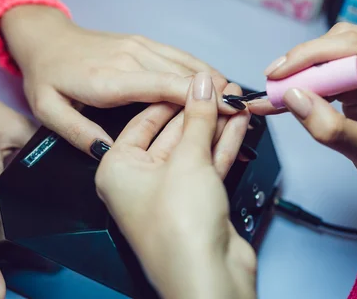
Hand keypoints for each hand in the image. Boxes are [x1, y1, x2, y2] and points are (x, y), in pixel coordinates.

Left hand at [0, 5, 239, 155]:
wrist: (46, 37)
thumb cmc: (47, 76)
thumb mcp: (49, 110)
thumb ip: (79, 134)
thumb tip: (109, 154)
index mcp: (108, 80)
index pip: (162, 87)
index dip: (197, 98)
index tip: (226, 110)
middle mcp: (130, 58)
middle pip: (183, 75)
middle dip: (216, 93)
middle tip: (244, 113)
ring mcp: (140, 46)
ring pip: (187, 63)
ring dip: (215, 81)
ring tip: (239, 100)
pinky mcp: (145, 42)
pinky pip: (180, 55)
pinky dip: (202, 69)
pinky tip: (218, 83)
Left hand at [95, 73, 255, 298]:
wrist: (206, 276)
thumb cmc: (177, 230)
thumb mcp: (186, 160)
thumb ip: (196, 118)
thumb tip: (202, 85)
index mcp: (117, 169)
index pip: (145, 119)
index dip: (174, 95)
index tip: (197, 79)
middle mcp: (139, 180)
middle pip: (172, 133)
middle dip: (200, 110)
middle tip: (222, 89)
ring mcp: (169, 192)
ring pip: (194, 148)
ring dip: (216, 125)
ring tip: (236, 101)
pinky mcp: (195, 202)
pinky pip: (208, 164)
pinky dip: (223, 145)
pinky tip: (238, 124)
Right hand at [250, 23, 356, 226]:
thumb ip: (330, 128)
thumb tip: (293, 97)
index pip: (356, 47)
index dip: (313, 55)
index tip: (279, 73)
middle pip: (343, 41)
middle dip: (304, 61)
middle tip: (274, 83)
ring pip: (334, 48)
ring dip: (303, 68)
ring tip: (277, 91)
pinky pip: (332, 65)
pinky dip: (308, 78)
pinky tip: (287, 94)